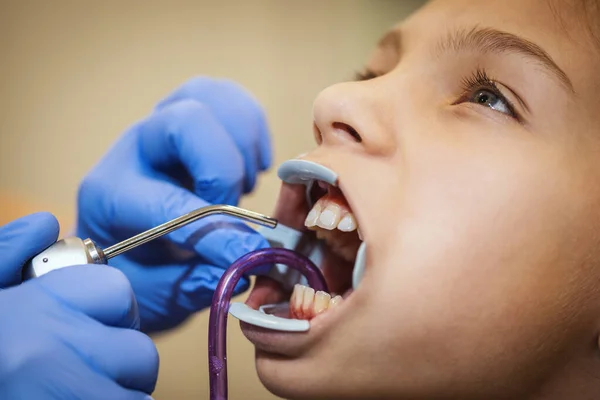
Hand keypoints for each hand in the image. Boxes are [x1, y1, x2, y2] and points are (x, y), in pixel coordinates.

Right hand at [0, 213, 157, 399]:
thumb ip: (2, 257)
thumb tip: (45, 223)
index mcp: (24, 311)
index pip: (118, 292)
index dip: (107, 313)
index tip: (85, 328)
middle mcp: (44, 354)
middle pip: (138, 349)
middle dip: (118, 361)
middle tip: (77, 373)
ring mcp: (65, 397)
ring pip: (140, 390)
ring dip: (119, 392)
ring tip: (73, 391)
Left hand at [77, 77, 271, 332]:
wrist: (126, 241)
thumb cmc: (138, 270)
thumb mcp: (157, 294)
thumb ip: (197, 281)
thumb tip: (246, 259)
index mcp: (112, 196)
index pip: (167, 200)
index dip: (215, 226)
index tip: (248, 252)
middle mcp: (136, 149)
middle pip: (186, 121)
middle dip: (225, 167)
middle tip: (235, 206)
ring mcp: (164, 124)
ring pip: (208, 96)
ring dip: (242, 142)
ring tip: (244, 184)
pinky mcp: (192, 114)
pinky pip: (229, 97)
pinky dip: (252, 128)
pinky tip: (251, 165)